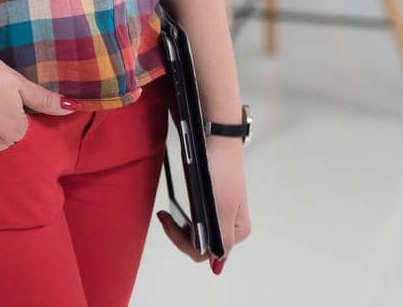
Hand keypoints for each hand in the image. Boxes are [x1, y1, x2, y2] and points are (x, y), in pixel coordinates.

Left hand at [156, 138, 250, 275]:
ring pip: (197, 234)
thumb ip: (222, 239)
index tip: (168, 222)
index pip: (205, 252)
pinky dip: (184, 217)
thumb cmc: (222, 169)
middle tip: (165, 217)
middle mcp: (230, 226)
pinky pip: (196, 220)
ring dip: (181, 227)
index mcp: (237, 231)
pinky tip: (176, 210)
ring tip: (168, 214)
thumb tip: (217, 265)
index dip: (183, 241)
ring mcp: (220, 214)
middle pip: (200, 245)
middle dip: (180, 234)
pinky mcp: (211, 203)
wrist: (216, 137)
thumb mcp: (223, 208)